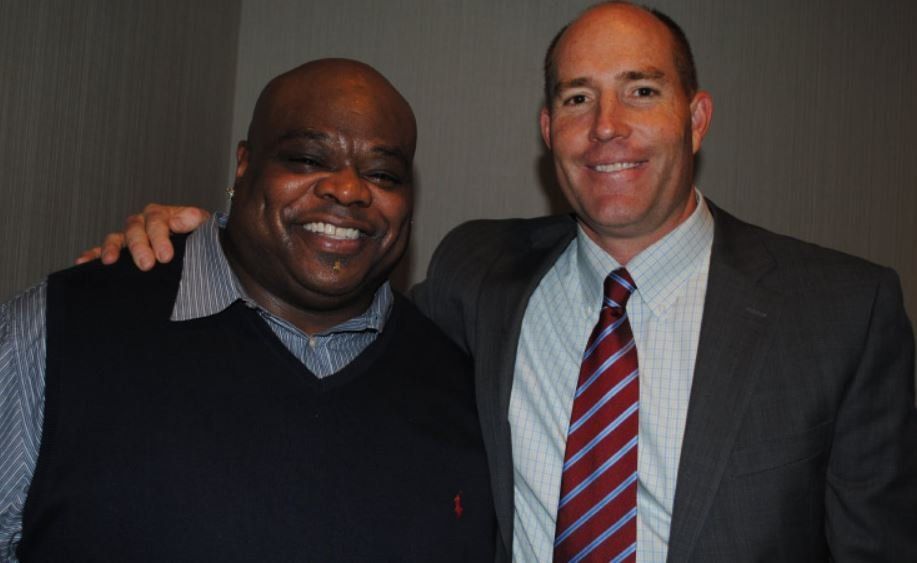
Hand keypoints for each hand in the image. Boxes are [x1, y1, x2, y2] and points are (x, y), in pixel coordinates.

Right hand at [75, 204, 210, 270]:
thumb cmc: (200, 236)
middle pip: (135, 229)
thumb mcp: (204, 226)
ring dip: (112, 249)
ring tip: (110, 261)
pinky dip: (92, 255)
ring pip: (117, 238)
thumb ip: (195, 220)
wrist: (200, 247)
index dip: (160, 237)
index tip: (165, 255)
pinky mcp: (122, 252)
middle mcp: (144, 223)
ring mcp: (131, 237)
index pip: (157, 221)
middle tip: (146, 264)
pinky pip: (103, 251)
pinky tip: (84, 262)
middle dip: (139, 247)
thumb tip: (183, 219)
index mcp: (163, 215)